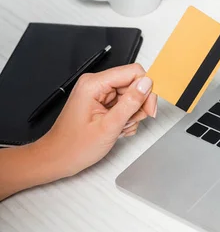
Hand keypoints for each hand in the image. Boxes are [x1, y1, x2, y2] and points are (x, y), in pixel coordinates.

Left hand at [38, 63, 156, 178]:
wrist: (58, 158)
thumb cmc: (75, 146)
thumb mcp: (109, 126)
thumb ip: (130, 103)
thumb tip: (147, 84)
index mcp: (94, 84)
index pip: (133, 72)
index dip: (146, 90)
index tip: (148, 109)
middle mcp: (96, 84)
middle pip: (134, 85)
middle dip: (138, 106)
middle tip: (130, 122)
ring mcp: (99, 93)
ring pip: (132, 96)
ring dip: (132, 115)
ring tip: (119, 128)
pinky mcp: (102, 102)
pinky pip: (125, 105)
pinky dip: (126, 118)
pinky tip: (117, 129)